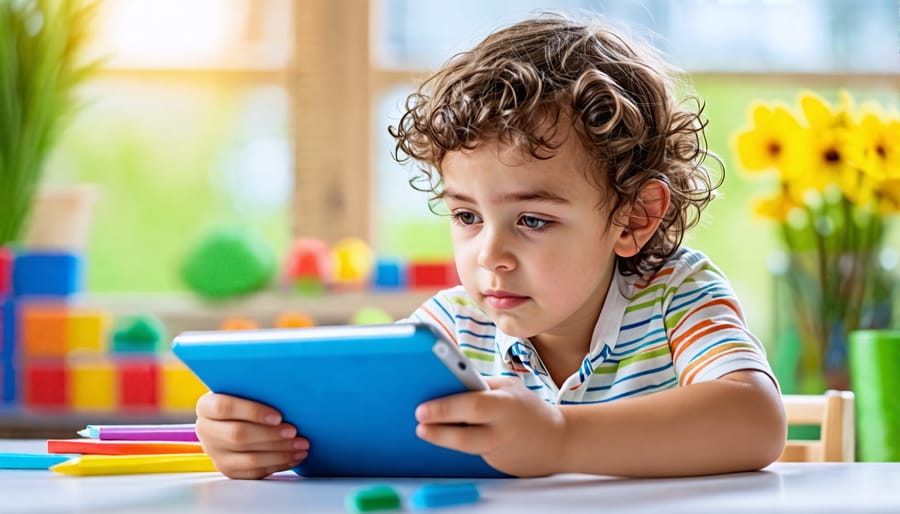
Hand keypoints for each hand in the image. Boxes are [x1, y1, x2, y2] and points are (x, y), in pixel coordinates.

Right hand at [195, 393, 309, 478]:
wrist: (235, 417)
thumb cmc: (246, 398)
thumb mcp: (245, 389)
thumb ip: (258, 389)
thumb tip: (288, 391)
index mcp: (207, 406)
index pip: (225, 408)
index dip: (253, 412)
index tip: (278, 416)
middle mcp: (206, 430)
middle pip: (238, 436)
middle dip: (270, 435)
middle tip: (294, 432)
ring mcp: (215, 453)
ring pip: (248, 458)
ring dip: (279, 453)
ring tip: (301, 446)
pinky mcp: (228, 469)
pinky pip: (254, 472)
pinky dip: (278, 464)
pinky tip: (295, 457)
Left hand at [414, 376, 565, 476]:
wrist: (558, 441)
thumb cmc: (527, 408)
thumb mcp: (508, 388)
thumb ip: (481, 386)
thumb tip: (447, 380)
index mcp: (506, 404)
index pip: (473, 405)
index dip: (446, 407)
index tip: (423, 407)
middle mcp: (503, 430)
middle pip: (466, 434)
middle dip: (439, 429)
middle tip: (419, 421)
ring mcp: (500, 449)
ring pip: (467, 448)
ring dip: (443, 439)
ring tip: (424, 432)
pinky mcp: (498, 464)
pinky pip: (473, 453)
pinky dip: (458, 445)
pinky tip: (444, 437)